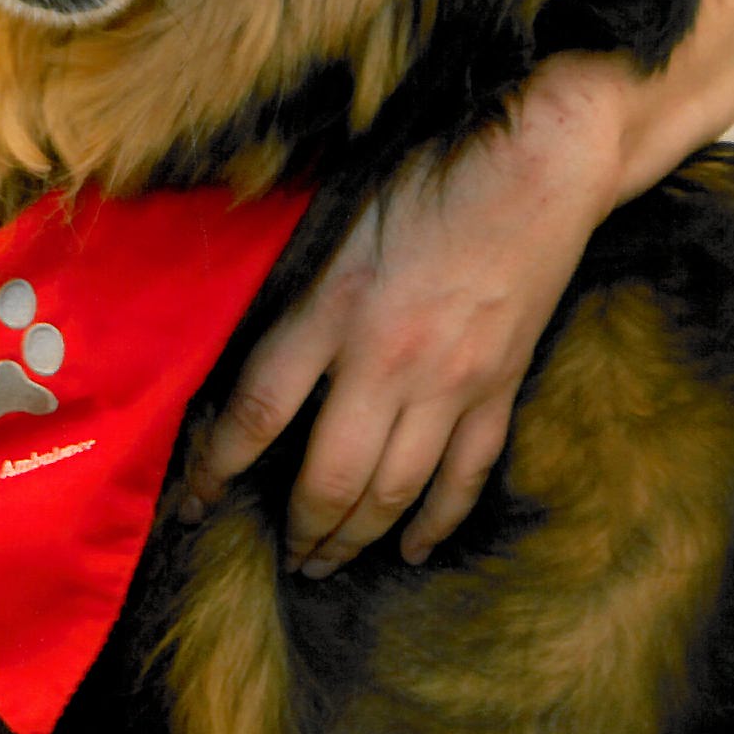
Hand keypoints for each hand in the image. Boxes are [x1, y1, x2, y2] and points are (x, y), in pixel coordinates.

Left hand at [181, 54, 628, 573]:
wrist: (538, 169)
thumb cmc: (428, 179)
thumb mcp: (338, 224)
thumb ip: (300, 293)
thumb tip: (250, 352)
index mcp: (334, 311)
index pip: (259, 411)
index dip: (218, 467)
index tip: (195, 503)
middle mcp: (388, 361)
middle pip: (331, 476)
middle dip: (300, 529)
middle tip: (281, 556)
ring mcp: (451, 384)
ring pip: (396, 491)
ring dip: (357, 539)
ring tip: (328, 563)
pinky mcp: (500, 390)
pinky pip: (464, 477)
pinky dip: (436, 521)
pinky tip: (414, 548)